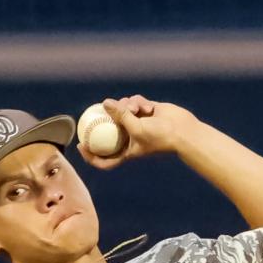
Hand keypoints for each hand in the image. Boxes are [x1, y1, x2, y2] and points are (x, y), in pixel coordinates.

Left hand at [76, 96, 197, 169]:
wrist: (182, 131)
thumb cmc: (160, 137)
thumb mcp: (136, 127)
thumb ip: (119, 115)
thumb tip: (104, 103)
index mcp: (127, 151)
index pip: (105, 160)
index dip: (91, 156)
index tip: (81, 144)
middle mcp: (130, 139)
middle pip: (110, 129)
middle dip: (106, 118)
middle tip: (98, 109)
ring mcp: (137, 124)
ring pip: (122, 111)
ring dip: (127, 106)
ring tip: (135, 107)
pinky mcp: (145, 112)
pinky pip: (134, 103)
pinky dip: (139, 103)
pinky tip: (148, 106)